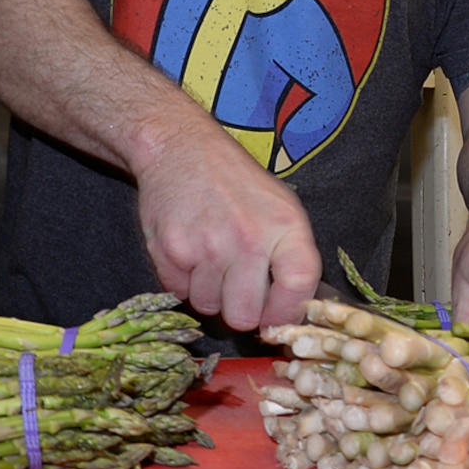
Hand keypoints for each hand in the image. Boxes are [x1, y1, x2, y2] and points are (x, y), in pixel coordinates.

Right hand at [130, 120, 321, 331]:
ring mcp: (207, 245)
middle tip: (237, 287)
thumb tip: (295, 311)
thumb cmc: (237, 183)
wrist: (182, 149)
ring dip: (209, 292)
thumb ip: (291, 257)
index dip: (287, 313)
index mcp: (286, 226)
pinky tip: (190, 250)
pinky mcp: (170, 249)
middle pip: (244, 315)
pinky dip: (182, 280)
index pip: (298, 286)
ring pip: (208, 307)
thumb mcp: (281, 208)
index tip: (276, 319)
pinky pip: (178, 293)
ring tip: (211, 257)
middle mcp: (249, 237)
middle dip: (240, 310)